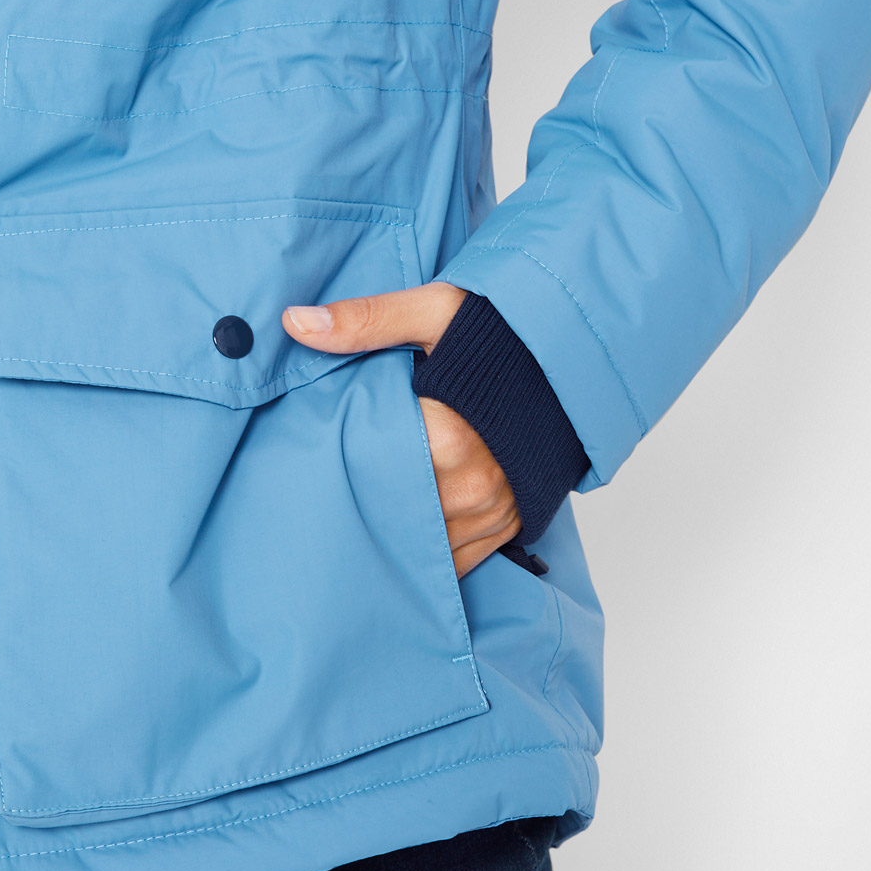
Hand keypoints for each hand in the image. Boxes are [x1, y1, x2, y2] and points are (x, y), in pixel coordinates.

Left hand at [282, 282, 519, 577]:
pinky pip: (457, 560)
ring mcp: (492, 512)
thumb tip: (295, 322)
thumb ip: (366, 320)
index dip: (337, 461)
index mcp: (447, 436)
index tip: (315, 452)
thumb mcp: (435, 310)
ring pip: (422, 546)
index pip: (369, 468)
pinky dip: (428, 549)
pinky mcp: (508, 525)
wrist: (575, 356)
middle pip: (391, 513)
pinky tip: (400, 533)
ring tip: (359, 512)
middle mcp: (472, 486)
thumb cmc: (504, 331)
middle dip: (359, 502)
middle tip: (323, 492)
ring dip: (393, 531)